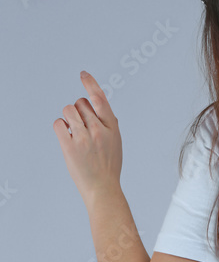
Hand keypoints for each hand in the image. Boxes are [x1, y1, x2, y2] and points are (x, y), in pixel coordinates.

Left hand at [53, 71, 122, 208]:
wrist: (102, 187)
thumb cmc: (109, 166)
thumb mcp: (117, 142)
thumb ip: (110, 125)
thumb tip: (104, 110)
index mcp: (111, 126)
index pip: (100, 98)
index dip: (91, 83)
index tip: (83, 74)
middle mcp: (98, 129)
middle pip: (80, 103)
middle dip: (78, 110)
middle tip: (80, 124)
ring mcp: (84, 137)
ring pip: (68, 110)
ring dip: (68, 117)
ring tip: (73, 130)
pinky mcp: (70, 146)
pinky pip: (59, 123)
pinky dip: (60, 126)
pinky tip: (66, 135)